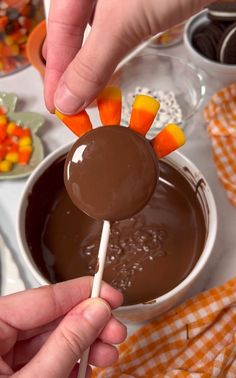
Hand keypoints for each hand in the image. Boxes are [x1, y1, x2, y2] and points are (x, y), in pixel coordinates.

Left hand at [0, 277, 125, 376]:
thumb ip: (65, 345)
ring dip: (83, 345)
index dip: (83, 292)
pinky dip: (67, 362)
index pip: (43, 296)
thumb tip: (94, 311)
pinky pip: (43, 358)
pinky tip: (86, 366)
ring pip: (49, 338)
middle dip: (88, 324)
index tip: (112, 295)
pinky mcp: (10, 373)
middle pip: (49, 318)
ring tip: (107, 353)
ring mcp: (2, 356)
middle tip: (115, 330)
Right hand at [44, 0, 212, 113]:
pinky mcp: (141, 5)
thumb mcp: (123, 23)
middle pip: (74, 36)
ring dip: (92, 68)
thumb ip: (92, 63)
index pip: (58, 33)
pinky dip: (113, 57)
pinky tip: (110, 72)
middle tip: (72, 107)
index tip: (57, 106)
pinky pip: (118, 34)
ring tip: (88, 97)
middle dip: (72, 73)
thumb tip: (68, 100)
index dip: (56, 73)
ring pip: (96, 36)